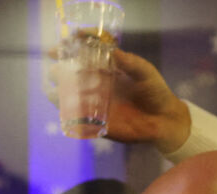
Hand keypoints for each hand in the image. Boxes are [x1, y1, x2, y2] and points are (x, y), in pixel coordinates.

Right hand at [45, 46, 189, 153]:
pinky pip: (79, 120)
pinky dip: (70, 116)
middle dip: (60, 73)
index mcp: (107, 72)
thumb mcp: (145, 73)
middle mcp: (97, 87)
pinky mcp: (97, 123)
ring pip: (71, 99)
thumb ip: (131, 63)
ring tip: (53, 91)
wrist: (163, 119)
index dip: (71, 53)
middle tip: (56, 70)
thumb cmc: (155, 92)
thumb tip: (115, 52)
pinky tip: (65, 111)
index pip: (84, 59)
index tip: (60, 47)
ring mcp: (96, 105)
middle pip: (72, 78)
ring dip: (60, 95)